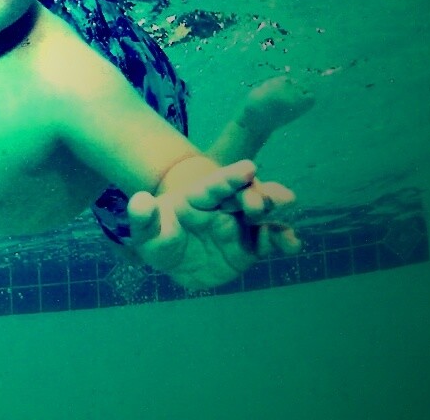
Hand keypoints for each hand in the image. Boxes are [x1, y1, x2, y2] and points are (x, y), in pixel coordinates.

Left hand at [128, 160, 300, 290]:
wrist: (175, 261)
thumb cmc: (160, 237)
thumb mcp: (146, 233)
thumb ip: (143, 218)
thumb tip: (138, 201)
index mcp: (199, 196)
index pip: (215, 185)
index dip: (230, 177)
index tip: (248, 168)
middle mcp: (224, 206)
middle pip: (245, 193)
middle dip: (256, 194)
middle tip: (257, 205)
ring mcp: (240, 224)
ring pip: (263, 213)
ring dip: (274, 208)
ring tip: (284, 210)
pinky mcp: (252, 245)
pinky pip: (270, 240)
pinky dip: (282, 239)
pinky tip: (291, 243)